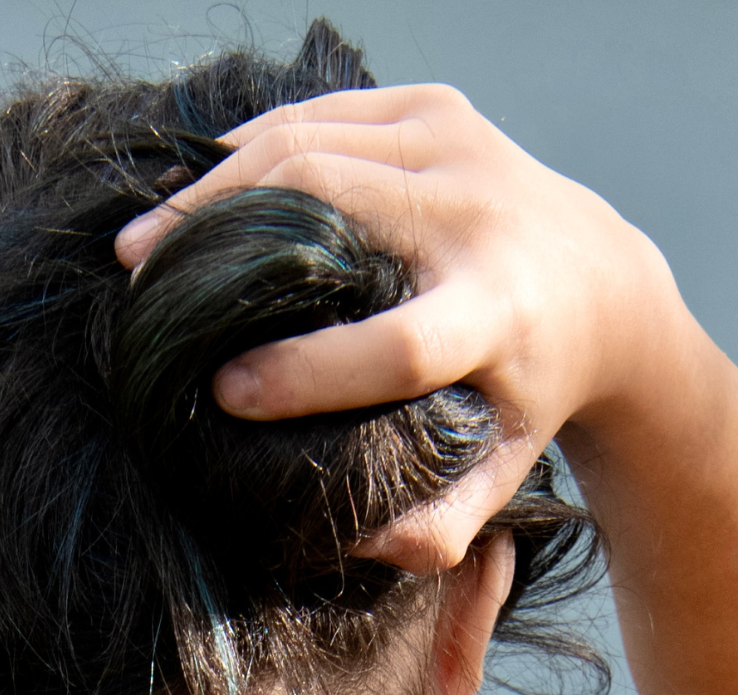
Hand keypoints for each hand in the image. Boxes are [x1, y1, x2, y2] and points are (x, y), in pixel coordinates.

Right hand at [113, 85, 676, 571]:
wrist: (599, 284)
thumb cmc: (524, 394)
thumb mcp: (495, 470)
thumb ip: (436, 527)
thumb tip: (357, 544)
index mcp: (497, 318)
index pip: (396, 345)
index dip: (306, 373)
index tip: (224, 394)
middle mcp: (480, 219)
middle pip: (329, 209)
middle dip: (220, 245)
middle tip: (138, 285)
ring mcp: (459, 147)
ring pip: (311, 146)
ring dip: (213, 189)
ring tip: (148, 241)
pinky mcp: (438, 108)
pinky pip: (322, 116)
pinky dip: (249, 149)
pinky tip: (197, 192)